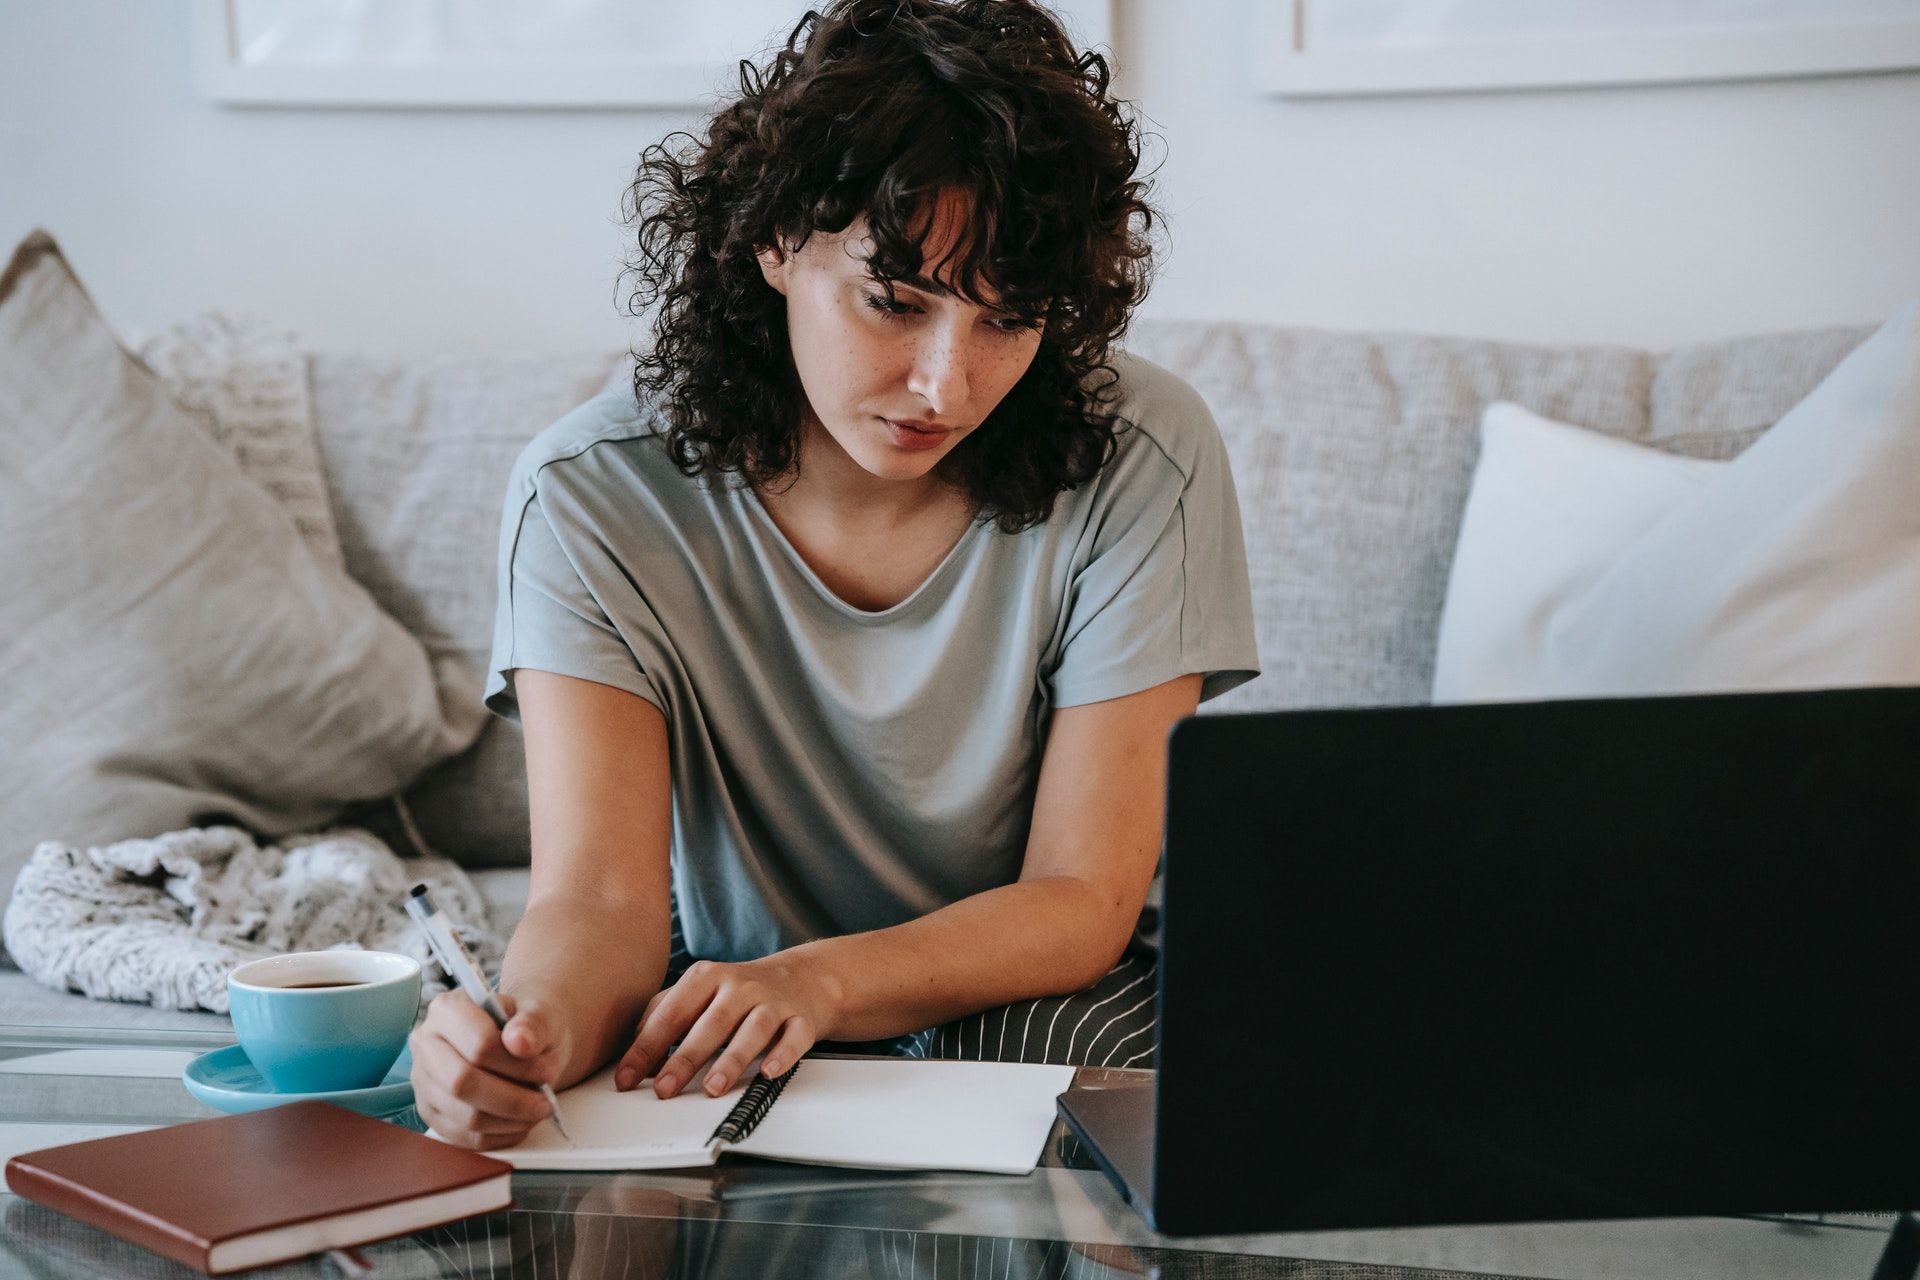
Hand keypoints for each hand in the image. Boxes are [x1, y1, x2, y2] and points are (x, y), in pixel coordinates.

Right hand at [409, 989, 568, 1149]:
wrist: (520, 1042)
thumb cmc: (526, 1027)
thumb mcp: (541, 1014)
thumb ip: (533, 1023)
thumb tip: (519, 1041)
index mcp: (448, 1009)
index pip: (479, 1045)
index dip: (517, 1066)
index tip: (545, 1071)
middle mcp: (426, 1043)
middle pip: (463, 1083)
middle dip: (512, 1100)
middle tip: (544, 1102)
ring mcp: (423, 1081)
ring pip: (464, 1116)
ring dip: (509, 1120)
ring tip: (536, 1111)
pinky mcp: (430, 1112)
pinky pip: (463, 1137)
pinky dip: (499, 1136)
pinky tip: (519, 1123)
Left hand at [614, 955, 840, 1098]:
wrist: (800, 979)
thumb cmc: (738, 992)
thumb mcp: (698, 991)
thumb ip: (662, 1013)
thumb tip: (632, 1052)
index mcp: (707, 977)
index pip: (671, 1013)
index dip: (646, 1047)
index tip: (627, 1077)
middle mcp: (739, 987)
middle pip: (711, 1023)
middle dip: (685, 1058)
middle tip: (664, 1089)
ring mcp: (772, 1003)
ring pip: (753, 1030)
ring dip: (732, 1059)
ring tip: (714, 1088)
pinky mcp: (800, 1020)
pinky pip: (794, 1037)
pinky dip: (783, 1054)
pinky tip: (768, 1072)